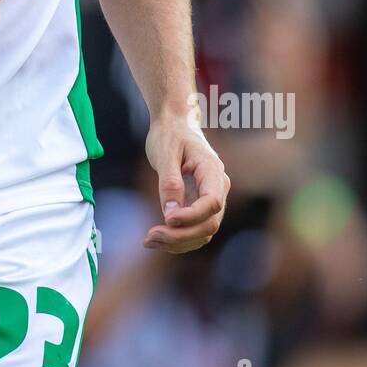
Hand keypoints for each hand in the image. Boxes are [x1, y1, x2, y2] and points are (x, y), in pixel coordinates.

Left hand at [142, 116, 229, 252]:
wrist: (174, 124)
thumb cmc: (169, 134)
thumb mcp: (165, 153)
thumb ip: (169, 183)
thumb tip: (171, 215)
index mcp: (212, 171)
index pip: (212, 203)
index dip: (192, 216)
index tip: (167, 220)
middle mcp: (218, 188)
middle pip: (209, 224)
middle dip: (181, 235)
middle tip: (150, 236)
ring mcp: (210, 199)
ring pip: (203, 232)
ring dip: (178, 242)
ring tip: (149, 240)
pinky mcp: (199, 206)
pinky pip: (194, 230)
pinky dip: (178, 239)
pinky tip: (156, 239)